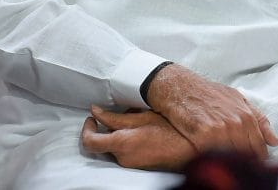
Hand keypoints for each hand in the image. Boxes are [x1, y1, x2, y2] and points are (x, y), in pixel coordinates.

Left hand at [80, 106, 195, 170]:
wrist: (191, 150)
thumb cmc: (172, 132)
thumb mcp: (142, 118)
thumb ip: (115, 117)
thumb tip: (97, 112)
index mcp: (122, 144)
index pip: (89, 142)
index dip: (86, 129)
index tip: (91, 119)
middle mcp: (122, 158)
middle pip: (102, 144)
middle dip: (106, 129)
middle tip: (118, 115)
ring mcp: (130, 164)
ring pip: (114, 148)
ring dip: (118, 135)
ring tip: (136, 121)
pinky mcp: (137, 166)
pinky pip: (124, 153)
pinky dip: (127, 142)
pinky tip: (143, 132)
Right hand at [145, 64, 277, 159]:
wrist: (182, 87)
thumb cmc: (209, 93)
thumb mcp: (239, 100)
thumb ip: (259, 120)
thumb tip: (275, 140)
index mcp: (247, 116)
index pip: (259, 147)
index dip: (259, 159)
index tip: (257, 165)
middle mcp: (236, 123)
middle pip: (246, 154)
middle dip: (245, 162)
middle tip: (242, 168)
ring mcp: (220, 129)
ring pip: (231, 156)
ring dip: (230, 162)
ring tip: (227, 165)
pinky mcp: (202, 134)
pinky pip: (213, 155)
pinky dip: (214, 160)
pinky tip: (213, 160)